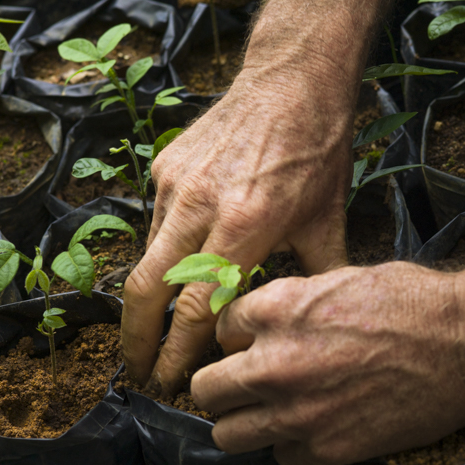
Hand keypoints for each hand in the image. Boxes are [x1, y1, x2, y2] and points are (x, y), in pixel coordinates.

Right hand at [122, 65, 354, 395]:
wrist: (292, 81)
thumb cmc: (316, 153)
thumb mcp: (328, 219)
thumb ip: (317, 277)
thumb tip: (314, 324)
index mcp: (245, 226)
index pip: (195, 308)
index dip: (177, 354)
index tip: (171, 384)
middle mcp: (201, 206)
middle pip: (147, 290)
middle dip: (136, 341)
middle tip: (138, 375)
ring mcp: (177, 184)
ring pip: (147, 257)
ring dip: (144, 303)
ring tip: (150, 334)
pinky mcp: (165, 167)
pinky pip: (156, 223)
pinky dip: (162, 253)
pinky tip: (176, 268)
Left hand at [190, 260, 464, 464]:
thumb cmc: (412, 301)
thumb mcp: (339, 279)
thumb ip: (293, 303)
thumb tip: (269, 318)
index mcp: (275, 310)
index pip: (219, 330)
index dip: (237, 337)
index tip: (252, 344)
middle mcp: (272, 363)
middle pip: (207, 387)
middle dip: (223, 385)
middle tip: (245, 385)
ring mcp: (295, 412)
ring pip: (228, 434)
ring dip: (245, 423)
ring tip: (269, 415)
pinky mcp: (323, 450)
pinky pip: (281, 457)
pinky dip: (292, 446)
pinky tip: (316, 428)